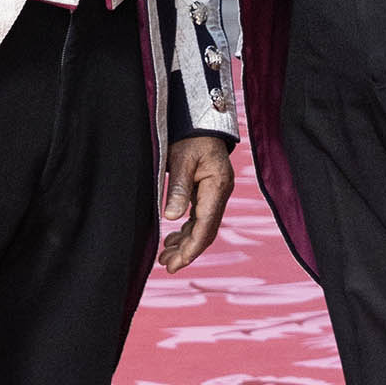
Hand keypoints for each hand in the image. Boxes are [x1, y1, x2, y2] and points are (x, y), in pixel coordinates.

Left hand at [158, 134, 234, 273]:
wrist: (200, 118)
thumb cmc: (190, 136)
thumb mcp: (180, 159)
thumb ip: (178, 188)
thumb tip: (171, 218)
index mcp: (217, 186)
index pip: (206, 226)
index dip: (192, 248)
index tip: (176, 263)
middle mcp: (220, 192)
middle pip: (206, 230)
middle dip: (187, 251)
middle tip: (167, 266)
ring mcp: (215, 192)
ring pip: (203, 226)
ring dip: (185, 243)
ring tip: (165, 257)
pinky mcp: (208, 190)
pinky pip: (200, 216)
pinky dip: (187, 230)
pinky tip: (172, 239)